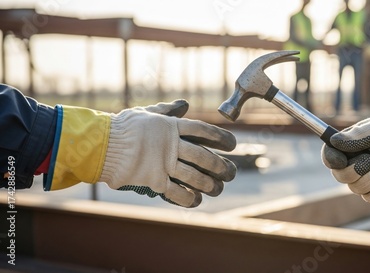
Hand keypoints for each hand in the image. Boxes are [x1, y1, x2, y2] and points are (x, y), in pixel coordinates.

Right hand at [99, 100, 236, 207]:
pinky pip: (177, 192)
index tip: (233, 144)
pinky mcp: (153, 180)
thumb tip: (184, 104)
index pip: (203, 131)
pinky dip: (189, 198)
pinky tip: (196, 200)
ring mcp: (163, 163)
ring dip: (209, 185)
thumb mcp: (148, 113)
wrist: (101, 144)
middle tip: (231, 173)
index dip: (221, 137)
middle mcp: (171, 145)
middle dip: (221, 166)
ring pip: (194, 177)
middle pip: (204, 157)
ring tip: (217, 189)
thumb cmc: (123, 127)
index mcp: (171, 126)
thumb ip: (168, 110)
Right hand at [322, 108, 369, 202]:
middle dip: (355, 171)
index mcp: (352, 145)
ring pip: (355, 188)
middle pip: (340, 175)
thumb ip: (357, 136)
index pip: (330, 155)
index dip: (331, 160)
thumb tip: (334, 142)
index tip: (340, 160)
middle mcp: (356, 161)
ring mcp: (368, 176)